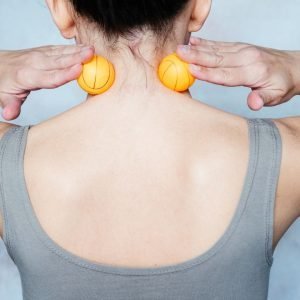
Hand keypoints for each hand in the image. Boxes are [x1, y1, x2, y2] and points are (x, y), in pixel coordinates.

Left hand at [0, 44, 94, 120]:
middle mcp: (35, 63)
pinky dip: (73, 48)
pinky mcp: (44, 51)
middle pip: (59, 62)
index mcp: (27, 76)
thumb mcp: (3, 96)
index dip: (65, 74)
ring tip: (92, 50)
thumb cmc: (4, 82)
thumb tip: (10, 114)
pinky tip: (84, 48)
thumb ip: (10, 105)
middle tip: (91, 54)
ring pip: (61, 53)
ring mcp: (40, 55)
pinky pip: (60, 49)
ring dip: (77, 51)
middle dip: (76, 58)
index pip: (50, 77)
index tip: (79, 69)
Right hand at [177, 37, 299, 110]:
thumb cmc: (282, 83)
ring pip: (216, 49)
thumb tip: (253, 103)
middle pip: (217, 58)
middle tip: (178, 54)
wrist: (293, 66)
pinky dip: (206, 43)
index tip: (190, 69)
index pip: (225, 74)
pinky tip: (195, 42)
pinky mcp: (240, 47)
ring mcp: (242, 50)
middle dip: (196, 56)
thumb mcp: (277, 95)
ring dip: (198, 48)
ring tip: (181, 47)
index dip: (207, 73)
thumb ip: (263, 98)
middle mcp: (246, 58)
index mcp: (253, 71)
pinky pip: (220, 44)